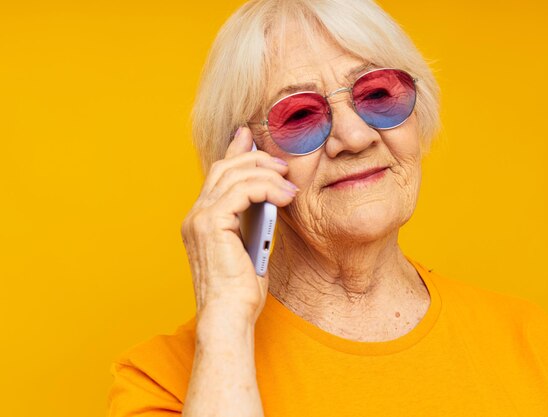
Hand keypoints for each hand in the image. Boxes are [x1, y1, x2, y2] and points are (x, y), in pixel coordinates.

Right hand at [180, 126, 297, 324]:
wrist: (229, 316)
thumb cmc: (241, 291)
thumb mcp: (249, 246)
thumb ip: (251, 220)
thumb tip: (267, 198)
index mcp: (201, 219)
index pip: (218, 175)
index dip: (234, 152)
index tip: (250, 137)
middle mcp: (195, 215)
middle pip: (224, 168)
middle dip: (256, 159)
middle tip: (283, 165)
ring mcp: (199, 218)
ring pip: (234, 175)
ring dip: (267, 174)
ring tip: (290, 184)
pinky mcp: (211, 224)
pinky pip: (242, 191)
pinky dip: (266, 188)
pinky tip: (285, 197)